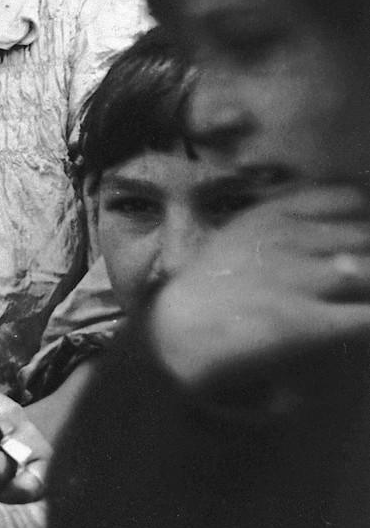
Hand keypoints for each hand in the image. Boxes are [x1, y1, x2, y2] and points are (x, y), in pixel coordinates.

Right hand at [151, 183, 369, 393]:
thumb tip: (324, 218)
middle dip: (368, 248)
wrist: (177, 331)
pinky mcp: (307, 322)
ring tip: (363, 292)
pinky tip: (365, 322)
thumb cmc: (207, 286)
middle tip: (362, 269)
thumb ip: (280, 220)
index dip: (362, 213)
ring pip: (368, 269)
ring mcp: (300, 279)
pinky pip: (366, 318)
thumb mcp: (240, 234)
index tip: (360, 228)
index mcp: (274, 214)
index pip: (344, 197)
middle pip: (364, 233)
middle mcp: (291, 238)